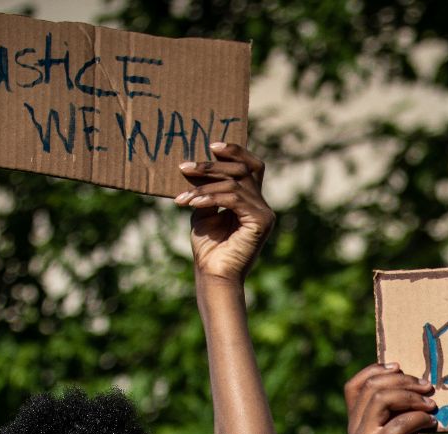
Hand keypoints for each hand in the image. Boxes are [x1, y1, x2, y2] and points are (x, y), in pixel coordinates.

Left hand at [179, 143, 273, 282]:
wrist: (213, 274)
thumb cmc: (208, 247)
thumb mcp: (204, 210)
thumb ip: (208, 189)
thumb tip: (198, 164)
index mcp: (251, 200)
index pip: (251, 166)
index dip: (236, 151)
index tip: (212, 145)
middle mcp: (262, 205)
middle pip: (242, 169)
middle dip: (212, 165)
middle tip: (185, 166)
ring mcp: (265, 213)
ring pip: (235, 183)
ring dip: (204, 185)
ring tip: (183, 195)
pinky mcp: (261, 221)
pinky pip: (234, 199)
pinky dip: (210, 197)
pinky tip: (192, 203)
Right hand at [345, 364, 437, 433]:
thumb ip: (400, 413)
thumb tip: (417, 386)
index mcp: (358, 424)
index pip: (355, 385)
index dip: (376, 370)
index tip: (402, 368)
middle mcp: (355, 430)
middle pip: (372, 387)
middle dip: (404, 381)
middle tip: (428, 387)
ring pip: (381, 399)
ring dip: (412, 396)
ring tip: (432, 405)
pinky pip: (398, 422)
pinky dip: (419, 417)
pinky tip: (432, 423)